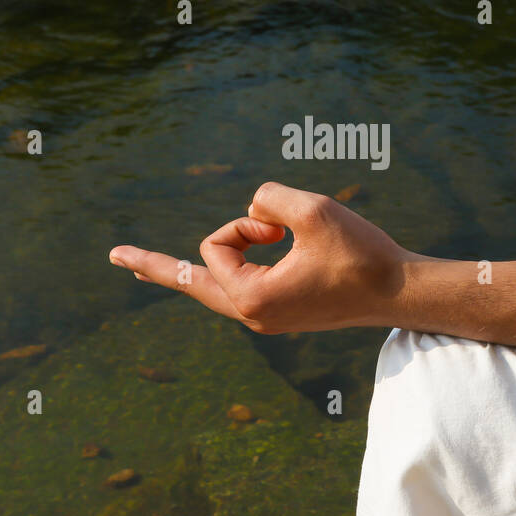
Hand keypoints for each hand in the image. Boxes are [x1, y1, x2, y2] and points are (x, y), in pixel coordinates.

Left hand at [109, 182, 410, 333]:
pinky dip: (221, 270)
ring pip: (212, 287)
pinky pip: (236, 288)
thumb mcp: (314, 210)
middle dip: (154, 266)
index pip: (215, 246)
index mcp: (252, 299)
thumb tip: (256, 206)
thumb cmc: (362, 253)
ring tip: (138, 265)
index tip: (280, 228)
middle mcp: (252, 315)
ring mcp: (266, 318)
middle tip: (115, 255)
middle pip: (191, 283)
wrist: (400, 293)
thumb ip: (270, 197)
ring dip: (187, 269)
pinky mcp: (282, 313)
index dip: (243, 224)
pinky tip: (195, 273)